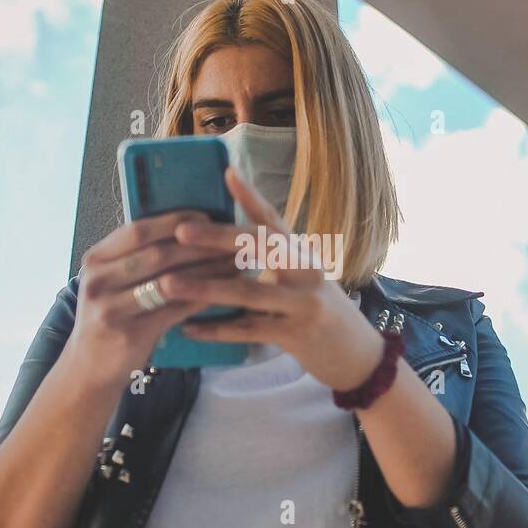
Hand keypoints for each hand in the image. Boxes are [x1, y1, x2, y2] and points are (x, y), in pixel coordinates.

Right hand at [66, 210, 235, 388]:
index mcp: (95, 259)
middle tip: (230, 241)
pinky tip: (222, 292)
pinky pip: (174, 311)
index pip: (138, 230)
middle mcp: (98, 280)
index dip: (175, 221)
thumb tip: (186, 229)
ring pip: (169, 282)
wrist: (89, 368)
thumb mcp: (110, 282)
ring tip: (234, 263)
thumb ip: (135, 257)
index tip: (206, 218)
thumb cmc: (110, 317)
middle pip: (157, 254)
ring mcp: (111, 309)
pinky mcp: (130, 333)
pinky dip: (200, 298)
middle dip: (200, 246)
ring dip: (207, 271)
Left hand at [163, 166, 385, 391]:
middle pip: (260, 247)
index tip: (227, 172)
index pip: (274, 219)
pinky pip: (249, 331)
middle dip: (217, 238)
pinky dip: (216, 330)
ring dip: (204, 289)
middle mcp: (306, 272)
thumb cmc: (319, 312)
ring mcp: (304, 304)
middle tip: (181, 231)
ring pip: (247, 293)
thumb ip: (273, 261)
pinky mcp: (297, 336)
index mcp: (303, 254)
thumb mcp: (302, 279)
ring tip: (167, 285)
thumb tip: (226, 243)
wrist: (359, 356)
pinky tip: (188, 329)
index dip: (251, 196)